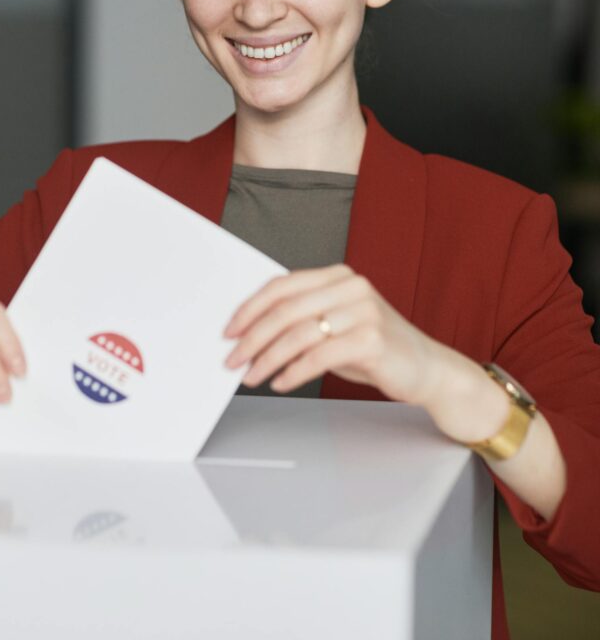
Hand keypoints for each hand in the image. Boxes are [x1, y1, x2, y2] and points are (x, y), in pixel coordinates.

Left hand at [223, 265, 507, 443]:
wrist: (427, 369)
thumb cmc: (374, 348)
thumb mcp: (336, 324)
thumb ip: (303, 318)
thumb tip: (250, 332)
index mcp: (337, 275)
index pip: (282, 285)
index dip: (251, 308)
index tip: (230, 330)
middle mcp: (351, 286)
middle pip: (286, 309)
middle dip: (253, 337)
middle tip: (233, 359)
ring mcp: (364, 310)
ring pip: (299, 333)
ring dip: (268, 358)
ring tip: (253, 376)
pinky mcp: (373, 338)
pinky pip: (320, 355)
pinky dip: (294, 372)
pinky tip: (281, 382)